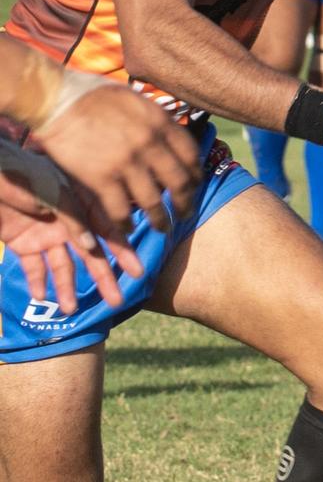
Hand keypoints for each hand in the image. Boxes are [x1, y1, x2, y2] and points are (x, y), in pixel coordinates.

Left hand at [0, 159, 142, 313]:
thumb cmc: (25, 174)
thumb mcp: (54, 192)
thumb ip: (73, 219)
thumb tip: (92, 247)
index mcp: (81, 203)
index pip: (107, 229)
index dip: (122, 251)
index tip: (137, 272)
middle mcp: (68, 222)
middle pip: (90, 253)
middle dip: (103, 277)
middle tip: (116, 301)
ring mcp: (47, 234)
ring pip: (63, 265)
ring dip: (67, 287)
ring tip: (70, 310)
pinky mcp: (24, 243)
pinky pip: (34, 267)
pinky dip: (37, 281)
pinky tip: (41, 295)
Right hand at [35, 83, 201, 230]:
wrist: (57, 101)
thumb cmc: (92, 94)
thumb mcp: (134, 98)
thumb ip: (153, 117)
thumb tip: (167, 131)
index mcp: (159, 121)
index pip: (191, 154)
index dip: (196, 173)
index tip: (195, 184)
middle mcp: (149, 144)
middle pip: (179, 182)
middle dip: (186, 203)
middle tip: (186, 213)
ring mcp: (126, 163)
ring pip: (154, 203)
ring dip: (162, 220)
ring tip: (164, 228)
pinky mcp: (102, 179)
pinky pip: (120, 211)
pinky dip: (126, 224)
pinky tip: (128, 228)